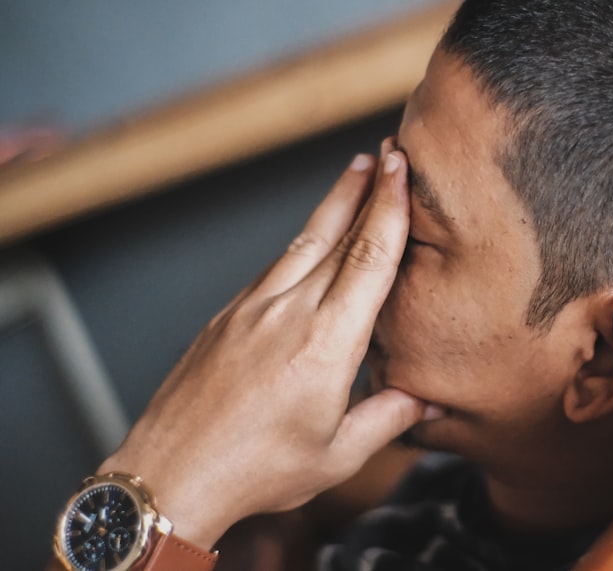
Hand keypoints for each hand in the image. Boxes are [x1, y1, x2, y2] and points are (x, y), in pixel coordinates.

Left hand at [98, 143, 434, 548]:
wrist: (172, 473)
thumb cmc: (256, 470)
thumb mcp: (337, 455)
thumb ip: (388, 418)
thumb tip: (428, 403)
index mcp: (328, 344)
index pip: (370, 259)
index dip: (390, 209)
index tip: (402, 170)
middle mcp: (290, 312)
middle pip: (338, 235)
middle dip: (368, 189)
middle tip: (388, 151)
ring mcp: (253, 308)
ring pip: (303, 241)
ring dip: (334, 203)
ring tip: (356, 171)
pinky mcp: (228, 315)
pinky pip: (274, 267)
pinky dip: (302, 242)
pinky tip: (312, 237)